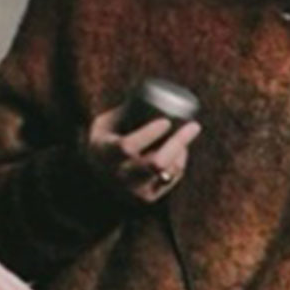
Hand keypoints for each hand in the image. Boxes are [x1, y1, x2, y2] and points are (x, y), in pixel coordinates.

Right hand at [86, 98, 201, 207]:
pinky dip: (179, 163)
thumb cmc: (104, 141)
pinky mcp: (147, 197)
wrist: (95, 178)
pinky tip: (181, 150)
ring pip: (167, 171)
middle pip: (155, 163)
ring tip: (188, 133)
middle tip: (193, 126)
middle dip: (178, 143)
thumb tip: (151, 92)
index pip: (127, 147)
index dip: (149, 134)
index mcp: (105, 154)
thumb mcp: (104, 124)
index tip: (166, 121)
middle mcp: (119, 176)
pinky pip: (170, 179)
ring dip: (182, 151)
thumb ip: (123, 112)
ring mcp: (134, 190)